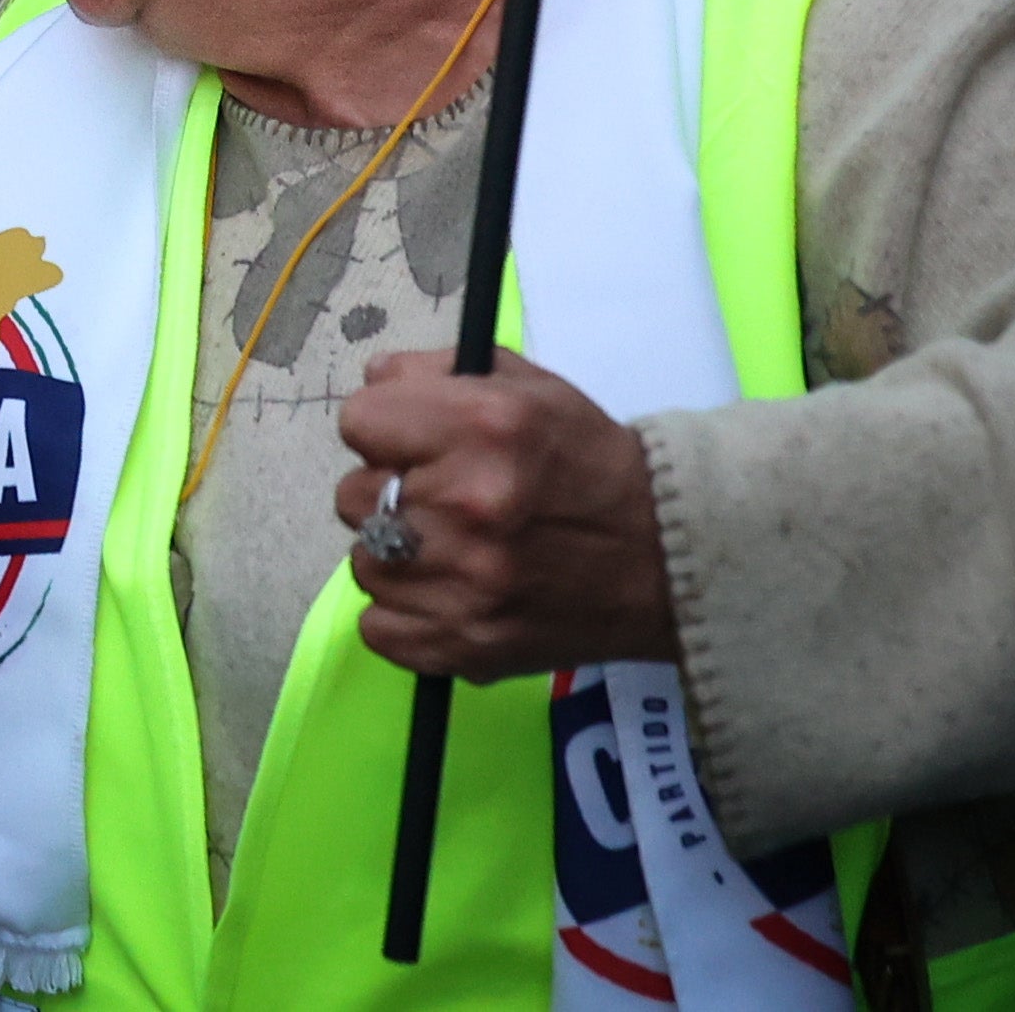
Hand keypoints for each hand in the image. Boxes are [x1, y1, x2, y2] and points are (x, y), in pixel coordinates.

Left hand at [335, 349, 681, 681]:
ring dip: (396, 555)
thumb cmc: (589, 463)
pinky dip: (404, 613)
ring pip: (364, 563)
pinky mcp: (462, 644)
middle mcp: (466, 504)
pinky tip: (448, 593)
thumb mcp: (528, 387)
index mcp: (482, 428)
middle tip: (441, 499)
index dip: (385, 430)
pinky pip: (378, 627)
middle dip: (389, 492)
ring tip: (450, 549)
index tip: (413, 443)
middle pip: (353, 495)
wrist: (661, 558)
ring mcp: (462, 582)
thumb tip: (373, 379)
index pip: (359, 421)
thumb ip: (438, 372)